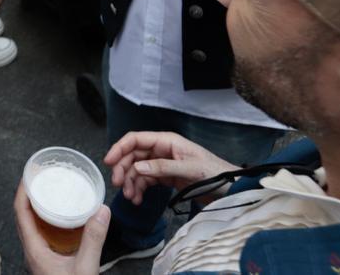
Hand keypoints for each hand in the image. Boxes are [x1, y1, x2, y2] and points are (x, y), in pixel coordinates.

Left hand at [15, 182, 109, 274]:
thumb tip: (101, 211)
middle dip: (30, 194)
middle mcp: (32, 251)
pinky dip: (47, 220)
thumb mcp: (85, 266)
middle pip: (23, 216)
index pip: (20, 212)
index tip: (30, 174)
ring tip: (48, 192)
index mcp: (34, 250)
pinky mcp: (47, 260)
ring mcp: (38, 256)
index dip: (23, 191)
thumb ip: (93, 240)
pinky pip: (41, 234)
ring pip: (32, 225)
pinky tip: (60, 218)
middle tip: (39, 177)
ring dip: (37, 207)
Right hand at [105, 132, 237, 205]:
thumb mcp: (189, 169)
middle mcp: (162, 150)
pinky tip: (138, 200)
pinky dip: (139, 190)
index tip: (108, 162)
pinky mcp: (166, 178)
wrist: (231, 189)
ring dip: (131, 183)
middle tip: (119, 185)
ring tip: (131, 198)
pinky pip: (146, 181)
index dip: (119, 148)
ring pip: (137, 170)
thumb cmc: (215, 173)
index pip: (136, 139)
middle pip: (133, 155)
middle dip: (123, 169)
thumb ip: (163, 167)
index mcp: (167, 141)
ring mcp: (163, 164)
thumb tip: (138, 167)